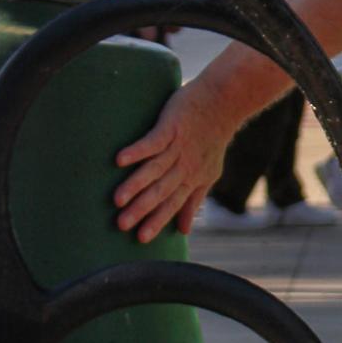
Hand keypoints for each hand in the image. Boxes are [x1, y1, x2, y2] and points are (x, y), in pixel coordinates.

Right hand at [114, 81, 230, 242]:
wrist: (223, 103)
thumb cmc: (212, 139)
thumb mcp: (208, 173)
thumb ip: (194, 201)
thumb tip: (184, 230)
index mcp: (192, 179)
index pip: (172, 204)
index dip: (157, 221)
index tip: (140, 239)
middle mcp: (185, 166)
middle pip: (161, 191)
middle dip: (142, 209)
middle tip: (122, 225)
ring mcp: (178, 147)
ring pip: (155, 170)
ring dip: (136, 184)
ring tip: (118, 199)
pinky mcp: (171, 128)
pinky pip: (153, 142)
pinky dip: (137, 151)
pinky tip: (120, 160)